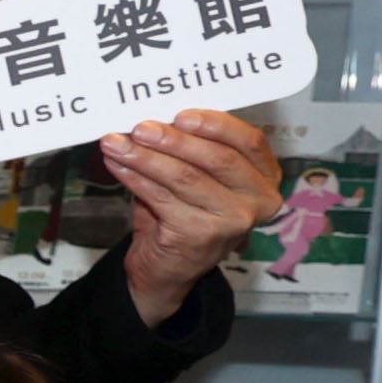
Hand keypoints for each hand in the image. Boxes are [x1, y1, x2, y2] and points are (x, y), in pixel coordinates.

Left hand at [100, 110, 286, 324]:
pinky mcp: (200, 236)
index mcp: (265, 177)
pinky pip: (162, 197)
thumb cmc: (184, 213)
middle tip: (139, 127)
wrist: (170, 268)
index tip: (180, 114)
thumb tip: (155, 117)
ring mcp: (232, 221)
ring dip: (145, 157)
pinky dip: (135, 178)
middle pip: (217, 158)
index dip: (216, 124)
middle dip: (174, 140)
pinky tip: (117, 165)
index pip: (250, 141)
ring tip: (116, 143)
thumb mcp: (198, 176)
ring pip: (185, 177)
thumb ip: (190, 149)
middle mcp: (258, 200)